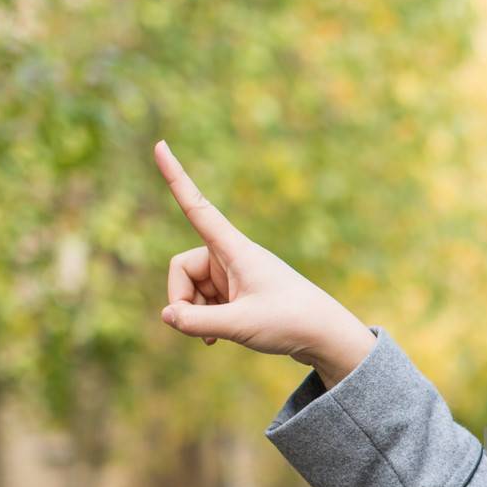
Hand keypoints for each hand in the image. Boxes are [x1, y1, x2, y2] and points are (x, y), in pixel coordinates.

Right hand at [153, 140, 375, 385]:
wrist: (326, 337)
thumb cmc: (290, 323)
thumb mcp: (240, 324)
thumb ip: (196, 321)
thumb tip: (166, 315)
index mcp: (236, 250)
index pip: (198, 208)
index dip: (176, 178)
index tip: (160, 145)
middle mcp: (232, 257)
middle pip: (183, 268)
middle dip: (180, 297)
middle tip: (193, 327)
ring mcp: (235, 276)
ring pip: (192, 289)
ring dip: (194, 313)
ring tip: (215, 336)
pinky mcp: (239, 293)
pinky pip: (205, 302)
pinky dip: (204, 319)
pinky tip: (213, 341)